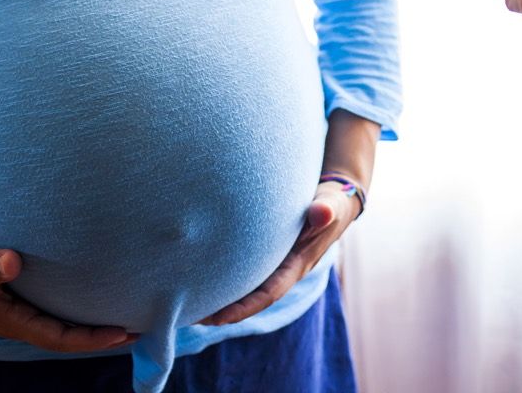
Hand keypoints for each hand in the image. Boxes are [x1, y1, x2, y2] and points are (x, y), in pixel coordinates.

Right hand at [0, 232, 136, 351]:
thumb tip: (11, 263)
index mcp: (8, 320)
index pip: (57, 337)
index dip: (89, 338)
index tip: (121, 333)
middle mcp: (15, 320)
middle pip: (64, 337)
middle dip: (99, 337)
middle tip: (137, 330)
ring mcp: (14, 311)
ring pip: (58, 325)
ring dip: (88, 324)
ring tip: (122, 317)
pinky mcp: (14, 297)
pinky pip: (50, 310)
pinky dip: (73, 309)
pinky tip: (89, 297)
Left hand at [196, 182, 360, 325]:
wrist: (334, 203)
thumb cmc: (331, 204)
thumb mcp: (331, 205)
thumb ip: (326, 209)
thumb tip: (320, 213)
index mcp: (297, 266)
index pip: (268, 294)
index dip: (243, 308)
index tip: (217, 318)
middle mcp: (283, 270)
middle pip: (251, 298)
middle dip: (223, 310)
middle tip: (189, 315)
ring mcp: (274, 264)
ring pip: (245, 286)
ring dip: (220, 296)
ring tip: (186, 302)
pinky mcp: (266, 254)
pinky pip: (243, 271)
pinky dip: (224, 277)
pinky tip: (199, 274)